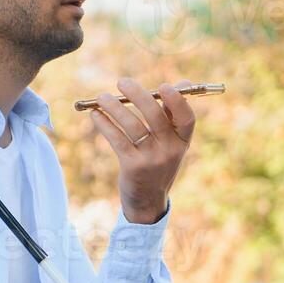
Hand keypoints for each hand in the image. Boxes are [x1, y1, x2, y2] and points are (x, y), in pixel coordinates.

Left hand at [89, 77, 196, 223]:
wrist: (148, 200)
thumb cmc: (158, 161)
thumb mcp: (171, 142)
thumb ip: (172, 114)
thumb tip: (182, 83)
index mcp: (182, 141)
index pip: (187, 118)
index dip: (177, 101)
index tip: (164, 86)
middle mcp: (170, 150)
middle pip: (156, 116)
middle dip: (138, 95)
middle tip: (122, 82)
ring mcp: (152, 159)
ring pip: (132, 125)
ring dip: (115, 107)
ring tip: (102, 97)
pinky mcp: (133, 167)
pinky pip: (117, 139)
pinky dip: (105, 124)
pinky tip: (96, 114)